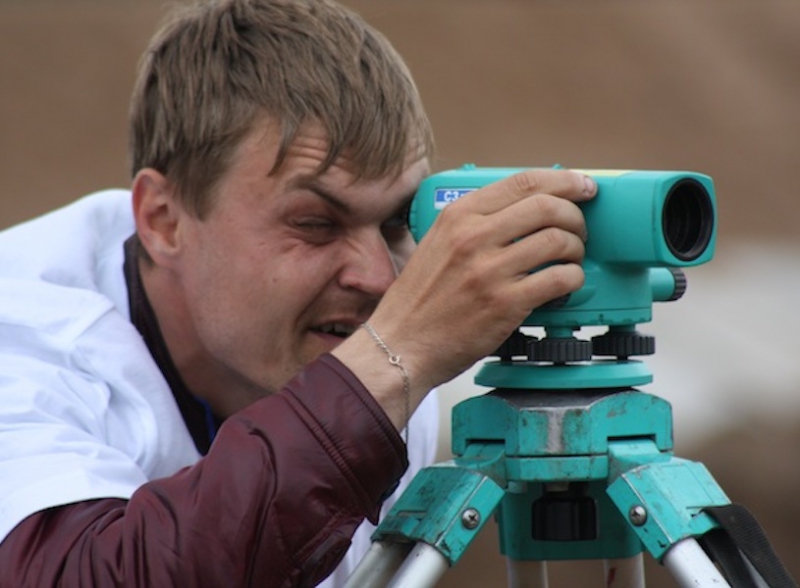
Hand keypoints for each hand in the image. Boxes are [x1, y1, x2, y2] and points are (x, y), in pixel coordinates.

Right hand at [333, 168, 595, 428]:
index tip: (582, 186)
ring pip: (558, 241)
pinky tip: (566, 285)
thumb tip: (524, 212)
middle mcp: (474, 237)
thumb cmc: (419, 299)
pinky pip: (559, 279)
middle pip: (548, 207)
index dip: (564, 181)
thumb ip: (473, 224)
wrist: (400, 344)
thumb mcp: (436, 244)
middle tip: (579, 230)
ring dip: (576, 250)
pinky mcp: (505, 304)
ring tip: (570, 261)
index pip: (524, 182)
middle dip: (576, 217)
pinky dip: (573, 279)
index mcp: (458, 216)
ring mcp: (490, 271)